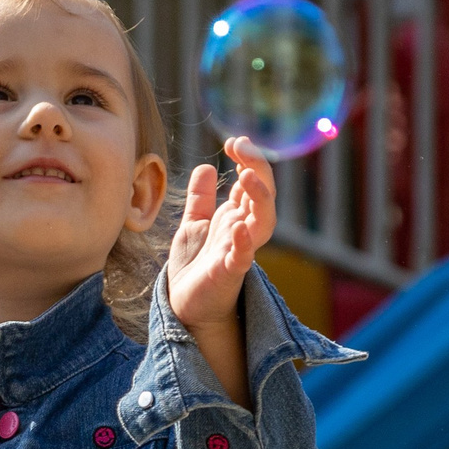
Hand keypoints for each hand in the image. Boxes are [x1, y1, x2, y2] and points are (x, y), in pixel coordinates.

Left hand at [164, 138, 275, 335]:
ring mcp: (240, 251)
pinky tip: (238, 225)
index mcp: (236, 216)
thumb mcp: (193, 225)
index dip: (248, 159)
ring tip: (247, 176)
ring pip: (264, 221)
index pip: (252, 182)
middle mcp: (244, 230)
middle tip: (242, 146)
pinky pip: (244, 256)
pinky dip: (244, 241)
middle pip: (264, 194)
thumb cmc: (193, 267)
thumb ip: (200, 199)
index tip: (233, 142)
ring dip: (259, 197)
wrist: (184, 305)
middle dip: (258, 168)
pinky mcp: (230, 273)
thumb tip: (205, 167)